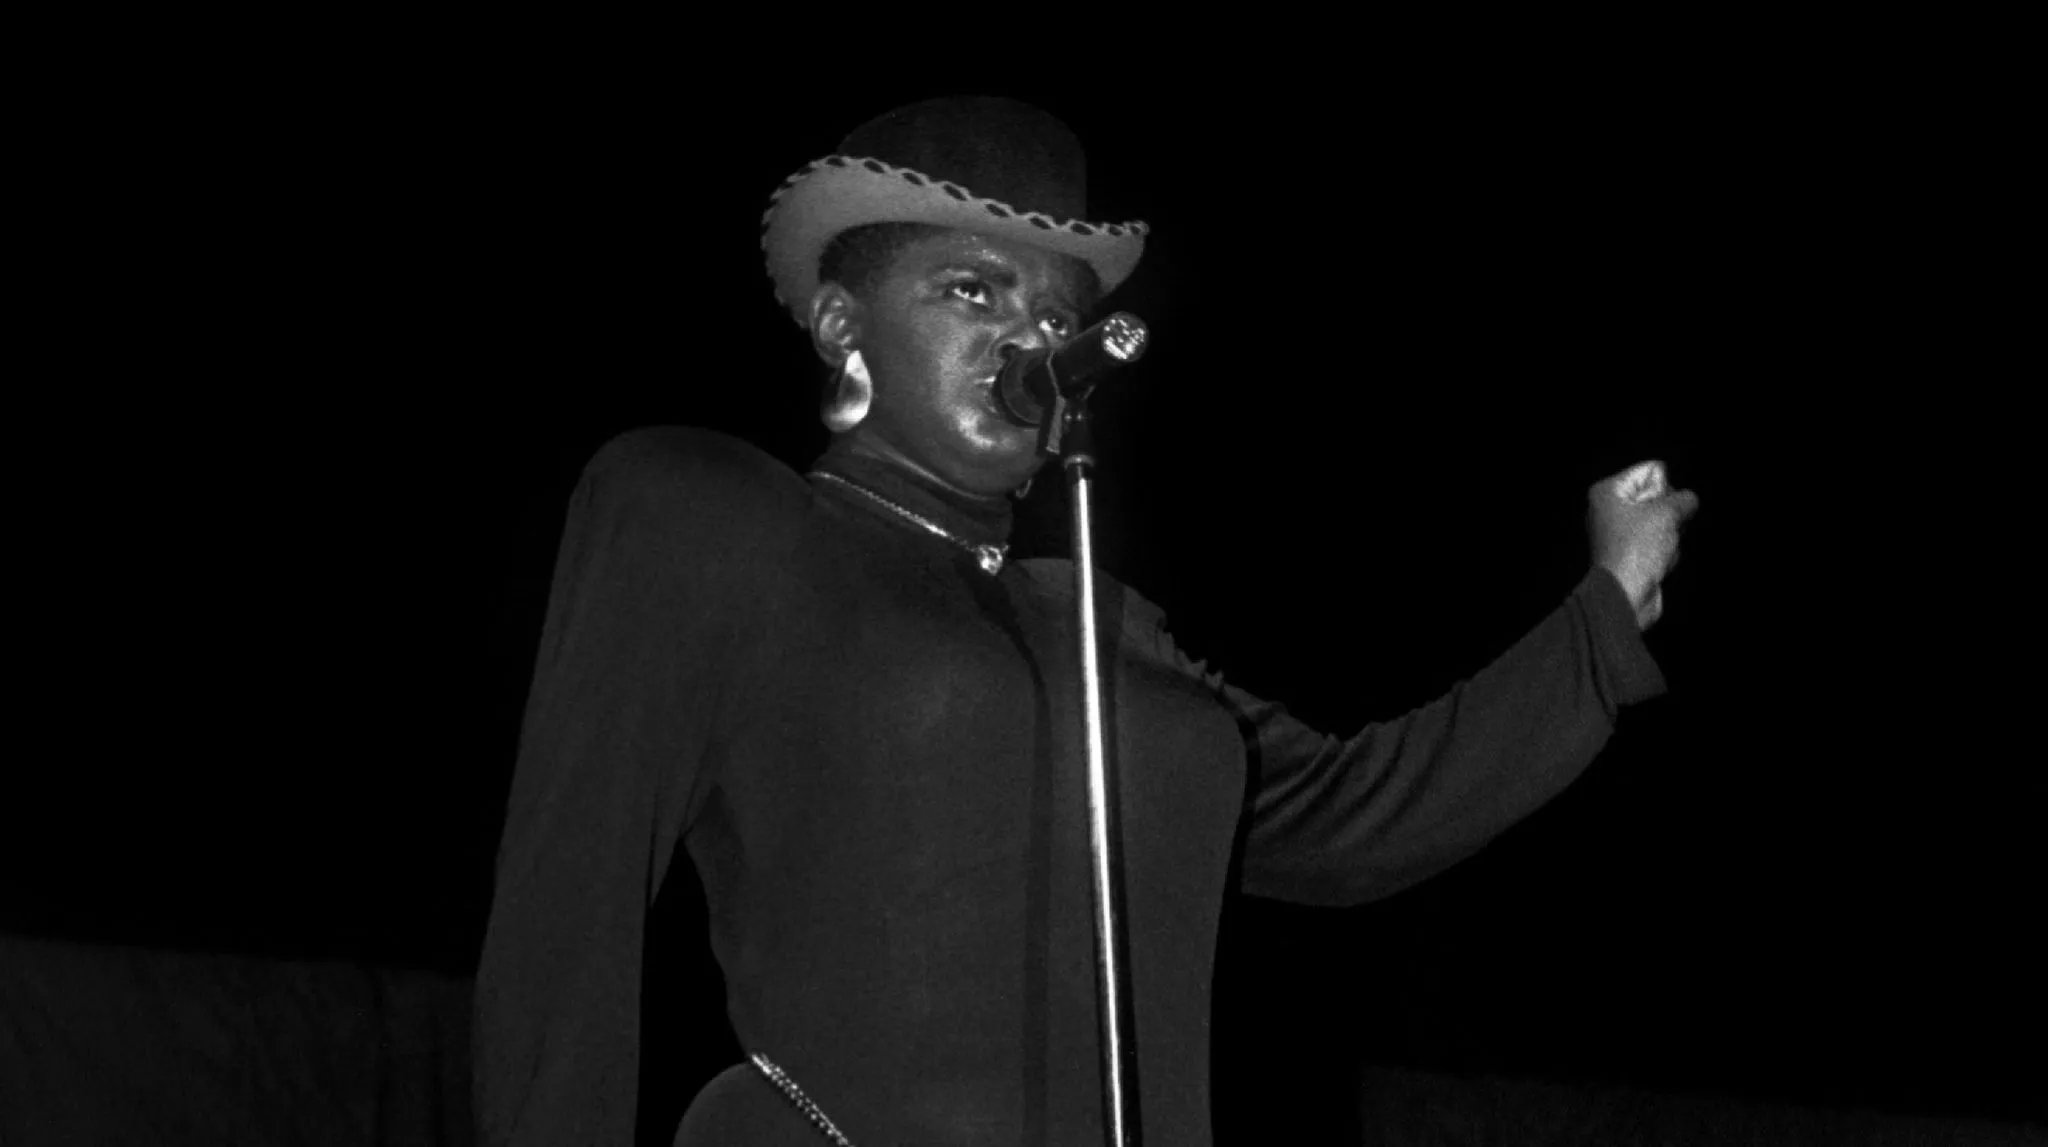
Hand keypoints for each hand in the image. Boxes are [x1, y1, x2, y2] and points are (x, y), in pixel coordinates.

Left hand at [1587, 461, 1699, 629]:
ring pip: (1663, 523)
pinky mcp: (1632, 554)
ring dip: (1670, 537)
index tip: (1662, 508)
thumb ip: (1683, 499)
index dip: (1667, 488)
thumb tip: (1689, 500)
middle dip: (1671, 515)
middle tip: (1664, 530)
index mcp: (1609, 492)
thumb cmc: (1636, 551)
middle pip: (1659, 497)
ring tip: (1661, 550)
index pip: (1651, 470)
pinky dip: (1666, 553)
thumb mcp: (1666, 514)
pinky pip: (1660, 544)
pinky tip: (1660, 563)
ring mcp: (1621, 533)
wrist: (1625, 595)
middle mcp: (1611, 509)